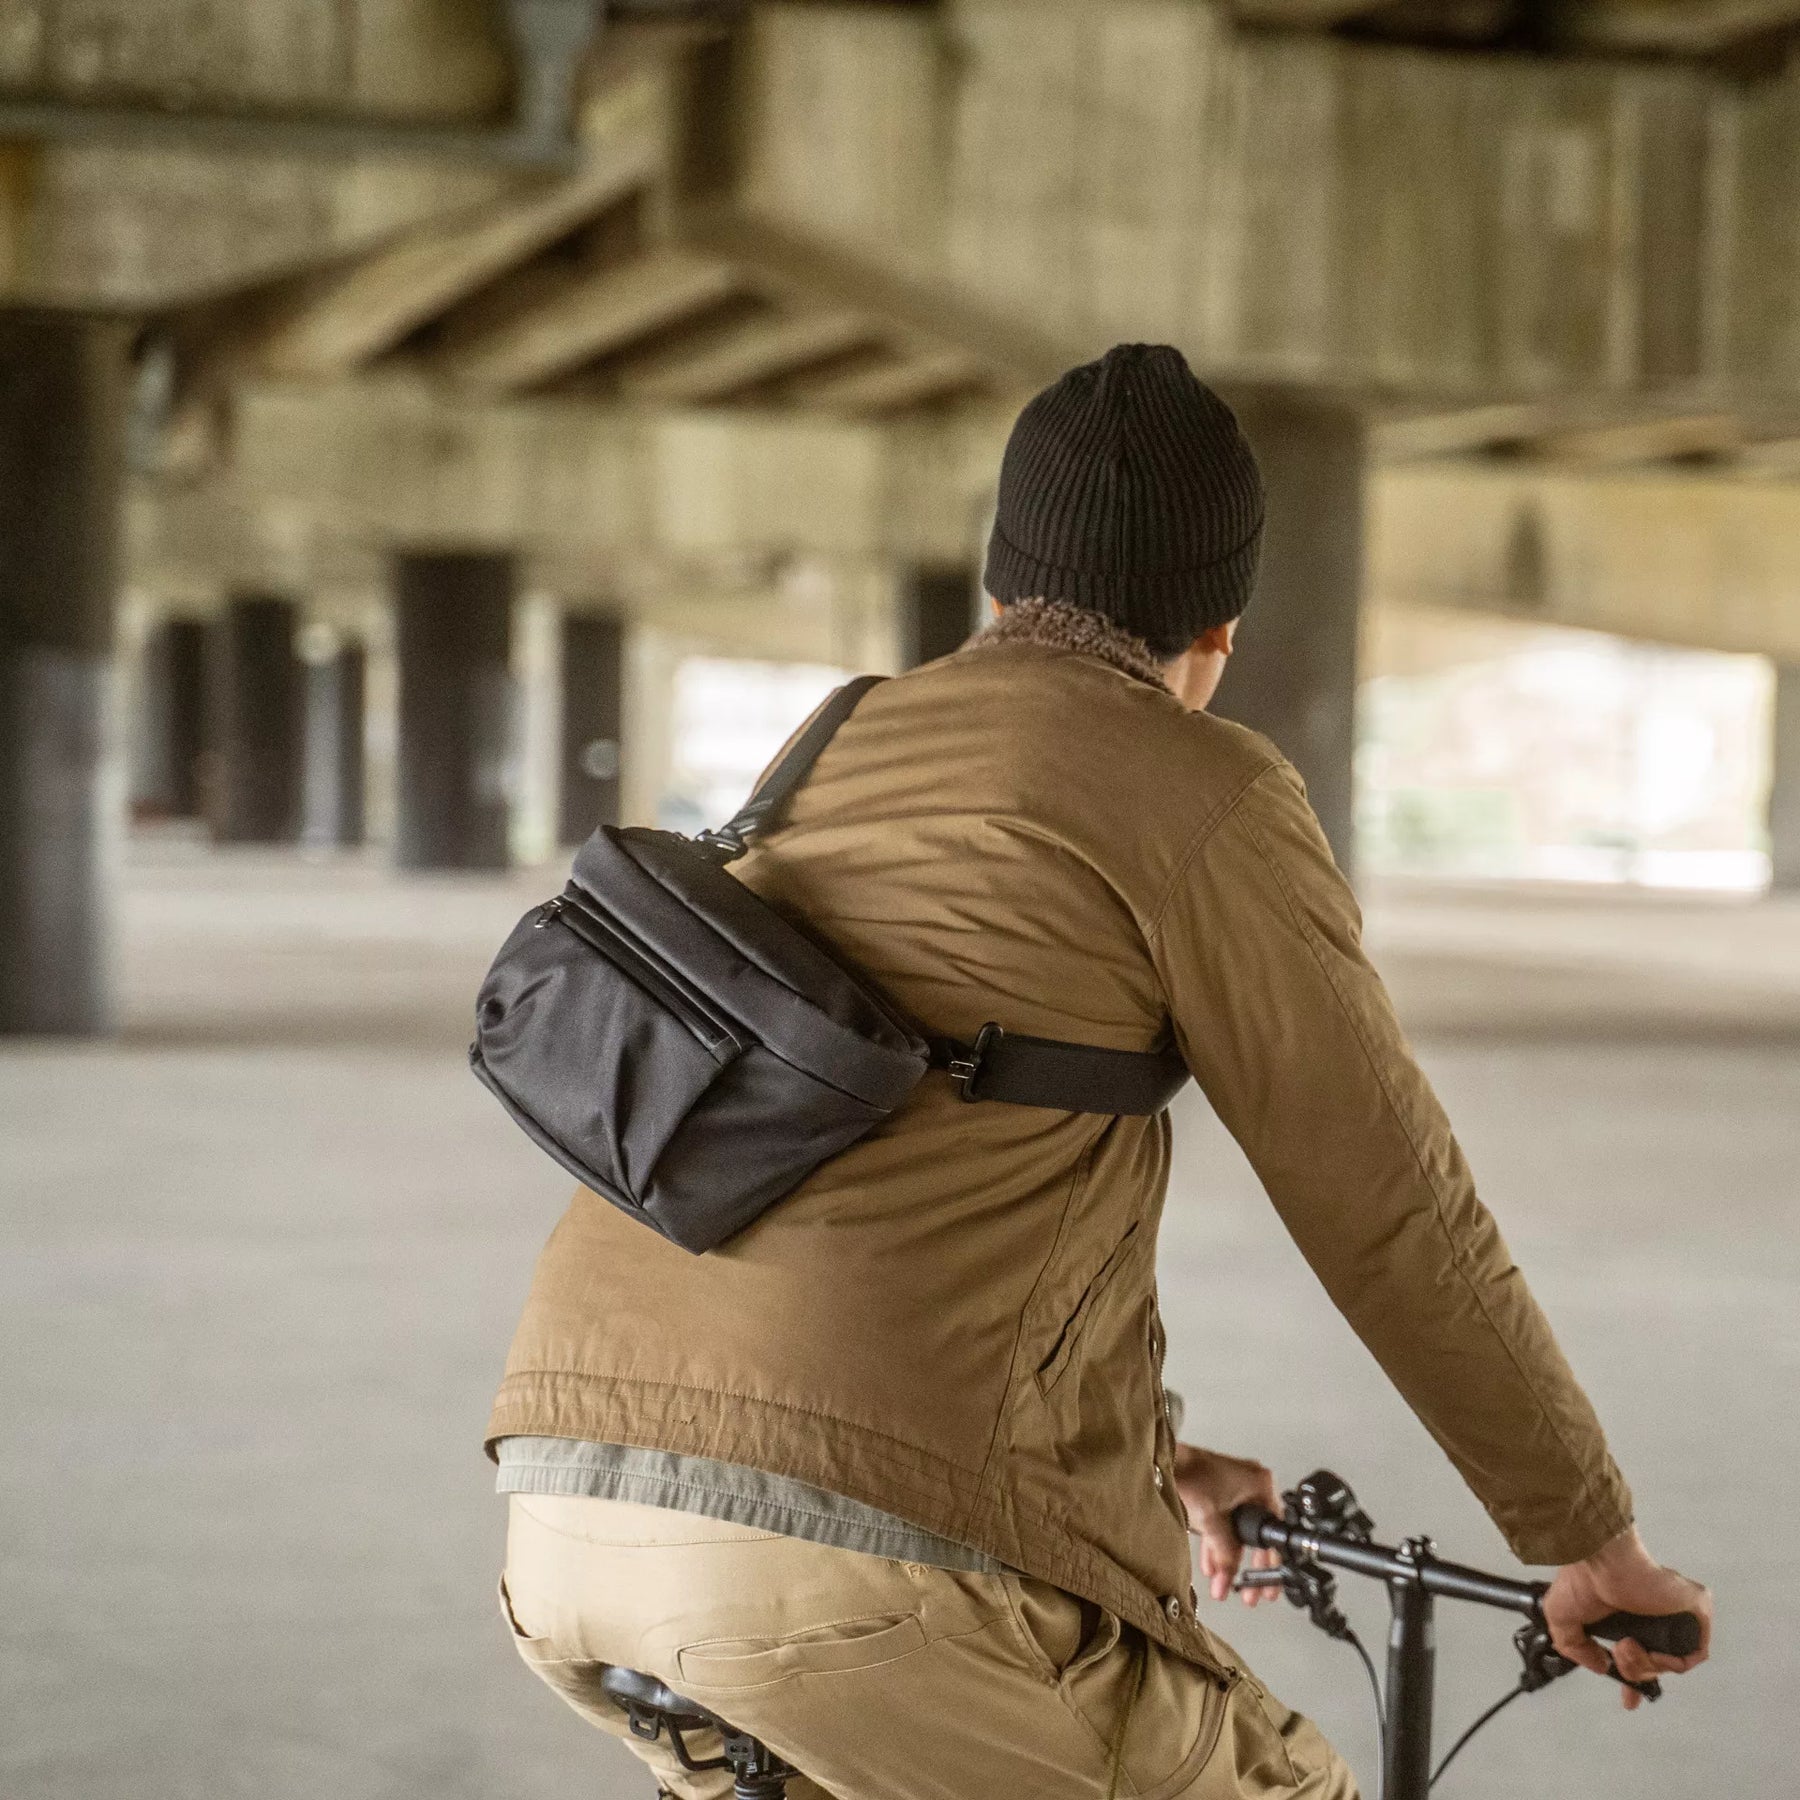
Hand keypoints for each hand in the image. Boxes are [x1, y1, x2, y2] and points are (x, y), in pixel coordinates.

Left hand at [1173, 1443, 1283, 1607]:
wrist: (1163, 1458)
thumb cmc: (1191, 1474)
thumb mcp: (1214, 1521)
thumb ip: (1226, 1551)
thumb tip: (1230, 1574)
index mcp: (1260, 1485)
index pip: (1272, 1531)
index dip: (1269, 1562)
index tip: (1268, 1583)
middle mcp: (1250, 1485)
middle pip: (1255, 1536)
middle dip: (1249, 1568)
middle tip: (1252, 1592)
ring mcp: (1232, 1488)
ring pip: (1236, 1533)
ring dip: (1229, 1560)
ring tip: (1225, 1585)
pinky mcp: (1216, 1492)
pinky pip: (1222, 1525)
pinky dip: (1217, 1545)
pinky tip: (1211, 1566)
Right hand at [1542, 1524, 1711, 1710]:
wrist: (1601, 1561)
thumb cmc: (1581, 1579)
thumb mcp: (1561, 1617)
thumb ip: (1576, 1648)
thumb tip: (1601, 1666)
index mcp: (1628, 1614)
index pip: (1640, 1652)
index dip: (1634, 1678)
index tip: (1629, 1701)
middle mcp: (1654, 1614)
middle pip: (1655, 1662)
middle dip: (1635, 1672)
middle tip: (1618, 1655)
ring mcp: (1676, 1613)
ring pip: (1672, 1660)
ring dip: (1646, 1665)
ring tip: (1627, 1645)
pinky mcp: (1696, 1611)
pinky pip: (1693, 1653)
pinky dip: (1670, 1661)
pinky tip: (1648, 1649)